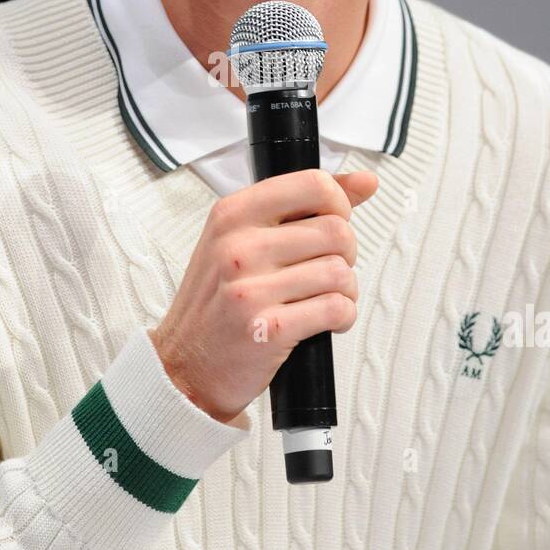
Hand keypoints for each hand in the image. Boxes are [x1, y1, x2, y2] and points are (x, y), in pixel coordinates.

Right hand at [147, 168, 378, 424]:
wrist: (185, 367)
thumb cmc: (215, 304)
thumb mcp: (242, 240)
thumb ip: (303, 206)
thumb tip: (364, 181)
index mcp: (232, 215)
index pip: (313, 184)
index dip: (338, 204)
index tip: (331, 223)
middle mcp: (238, 247)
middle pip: (336, 230)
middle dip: (345, 254)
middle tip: (325, 270)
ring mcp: (251, 289)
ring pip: (340, 272)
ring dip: (345, 290)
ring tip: (322, 299)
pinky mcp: (269, 329)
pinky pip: (336, 308)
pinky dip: (342, 317)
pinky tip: (323, 320)